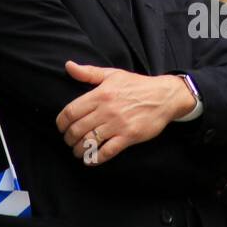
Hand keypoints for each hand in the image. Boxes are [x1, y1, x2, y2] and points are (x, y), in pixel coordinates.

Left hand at [56, 61, 193, 164]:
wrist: (164, 96)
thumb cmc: (137, 85)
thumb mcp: (112, 74)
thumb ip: (88, 72)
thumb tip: (68, 66)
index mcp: (100, 94)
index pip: (71, 112)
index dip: (61, 123)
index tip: (61, 128)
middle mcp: (107, 110)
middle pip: (77, 129)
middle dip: (69, 138)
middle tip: (69, 141)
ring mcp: (118, 124)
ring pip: (89, 142)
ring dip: (79, 150)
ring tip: (78, 152)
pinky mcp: (129, 136)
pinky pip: (107, 151)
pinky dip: (96, 158)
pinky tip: (90, 160)